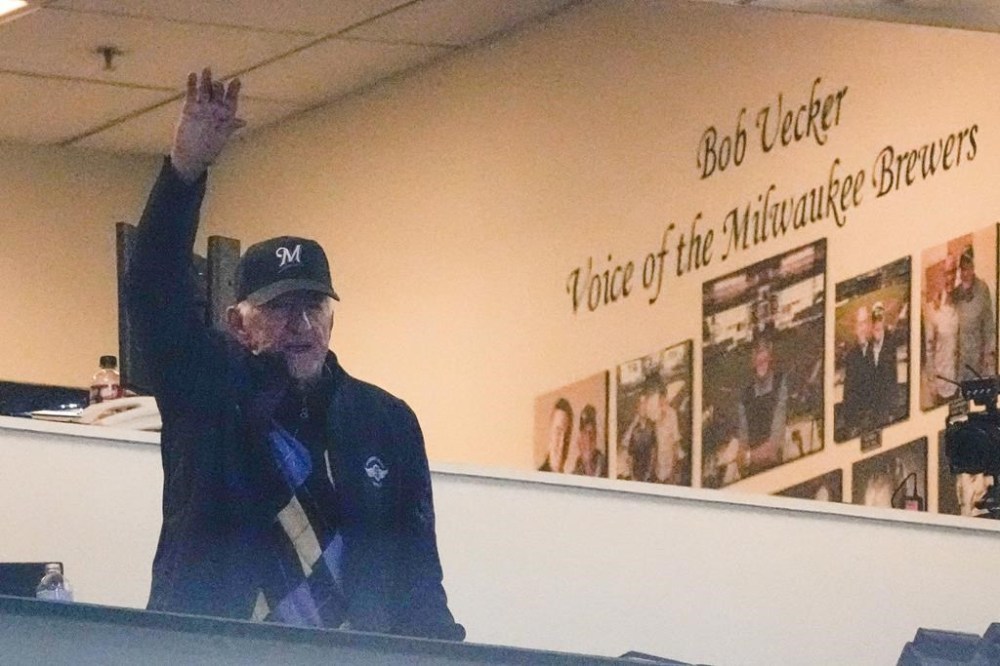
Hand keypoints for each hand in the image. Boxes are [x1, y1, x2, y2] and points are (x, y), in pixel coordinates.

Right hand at [170, 68, 244, 182]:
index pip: (232, 99)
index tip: (237, 81)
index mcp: (226, 115)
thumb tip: (243, 122)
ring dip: (206, 80)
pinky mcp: (189, 108)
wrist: (192, 155)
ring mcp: (203, 107)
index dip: (234, 90)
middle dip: (218, 87)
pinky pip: (191, 94)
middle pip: (218, 93)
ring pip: (205, 90)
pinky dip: (192, 85)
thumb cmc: (211, 148)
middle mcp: (215, 109)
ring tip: (207, 70)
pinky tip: (192, 75)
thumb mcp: (222, 136)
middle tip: (218, 84)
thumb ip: (231, 126)